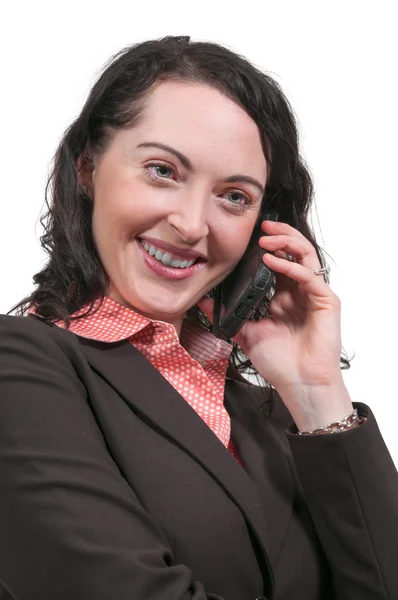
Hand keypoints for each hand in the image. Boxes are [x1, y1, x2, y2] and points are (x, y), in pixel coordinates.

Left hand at [198, 219, 345, 395]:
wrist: (299, 384)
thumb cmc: (279, 362)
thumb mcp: (246, 333)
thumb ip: (228, 316)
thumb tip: (203, 301)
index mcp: (284, 295)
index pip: (279, 260)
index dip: (267, 245)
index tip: (250, 235)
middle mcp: (300, 291)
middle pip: (295, 251)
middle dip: (280, 234)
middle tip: (262, 225)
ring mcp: (314, 294)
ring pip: (306, 256)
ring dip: (287, 242)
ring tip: (267, 237)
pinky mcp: (326, 301)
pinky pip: (310, 276)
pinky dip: (291, 267)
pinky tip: (273, 261)